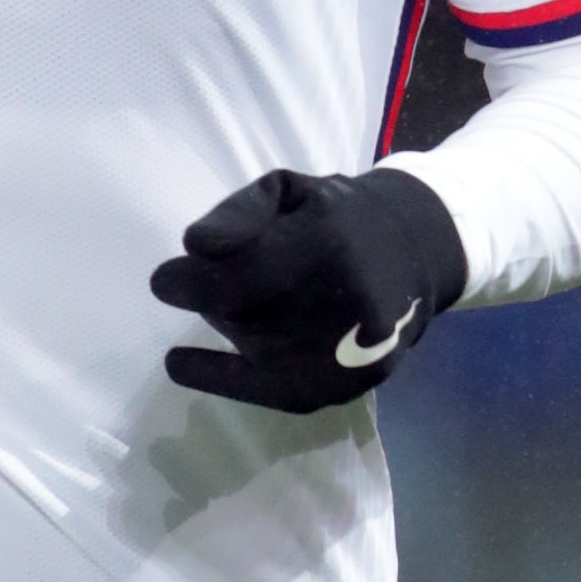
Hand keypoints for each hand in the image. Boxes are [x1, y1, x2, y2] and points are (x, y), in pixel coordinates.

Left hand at [150, 166, 468, 414]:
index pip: (241, 277)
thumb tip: (195, 247)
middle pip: (244, 317)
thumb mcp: (289, 189)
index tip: (164, 282)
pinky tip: (181, 363)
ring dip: (232, 328)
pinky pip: (274, 392)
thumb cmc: (339, 216)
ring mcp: (352, 352)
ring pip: (257, 350)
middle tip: (211, 284)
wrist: (417, 251)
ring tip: (240, 303)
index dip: (191, 283)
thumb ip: (238, 212)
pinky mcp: (350, 383)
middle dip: (214, 301)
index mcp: (328, 243)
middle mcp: (344, 302)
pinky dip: (222, 379)